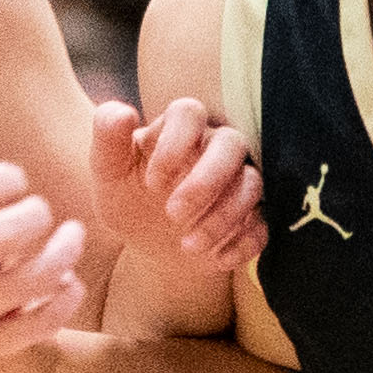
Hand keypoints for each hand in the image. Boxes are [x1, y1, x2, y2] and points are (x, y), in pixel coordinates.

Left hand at [91, 97, 266, 275]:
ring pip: (252, 184)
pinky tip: (217, 260)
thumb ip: (108, 140)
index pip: (190, 112)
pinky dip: (243, 244)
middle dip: (205, 181)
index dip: (174, 144)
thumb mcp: (108, 174)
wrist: (150, 245)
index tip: (151, 183)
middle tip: (173, 215)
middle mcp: (214, 148)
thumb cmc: (128, 199)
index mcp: (179, 129)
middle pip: (232, 143)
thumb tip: (122, 112)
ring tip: (188, 247)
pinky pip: (264, 224)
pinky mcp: (253, 216)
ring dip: (222, 217)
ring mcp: (238, 181)